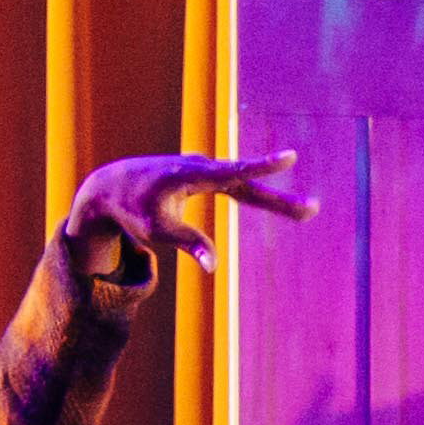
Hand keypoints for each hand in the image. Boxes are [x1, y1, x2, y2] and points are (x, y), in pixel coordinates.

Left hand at [67, 148, 312, 269]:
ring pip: (245, 185)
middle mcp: (202, 167)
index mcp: (191, 176)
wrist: (110, 185)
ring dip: (273, 198)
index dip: (264, 167)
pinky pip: (234, 184)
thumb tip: (214, 267)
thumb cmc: (132, 208)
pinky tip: (268, 199)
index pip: (235, 172)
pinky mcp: (202, 175)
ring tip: (304, 210)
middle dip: (281, 200)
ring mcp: (203, 169)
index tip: (291, 157)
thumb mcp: (157, 230)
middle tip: (313, 209)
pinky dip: (254, 192)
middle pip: (250, 184)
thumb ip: (188, 244)